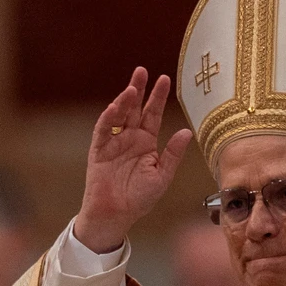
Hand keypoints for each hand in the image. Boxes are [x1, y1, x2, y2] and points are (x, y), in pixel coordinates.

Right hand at [73, 66, 192, 253]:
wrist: (116, 214)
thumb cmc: (140, 198)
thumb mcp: (162, 176)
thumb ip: (173, 154)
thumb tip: (186, 131)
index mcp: (146, 142)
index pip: (153, 114)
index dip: (157, 97)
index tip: (164, 79)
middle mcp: (130, 138)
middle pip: (135, 108)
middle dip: (139, 89)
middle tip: (142, 71)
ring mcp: (114, 143)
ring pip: (119, 115)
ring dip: (124, 101)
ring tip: (132, 87)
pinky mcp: (99, 150)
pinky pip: (103, 131)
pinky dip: (108, 119)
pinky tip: (115, 107)